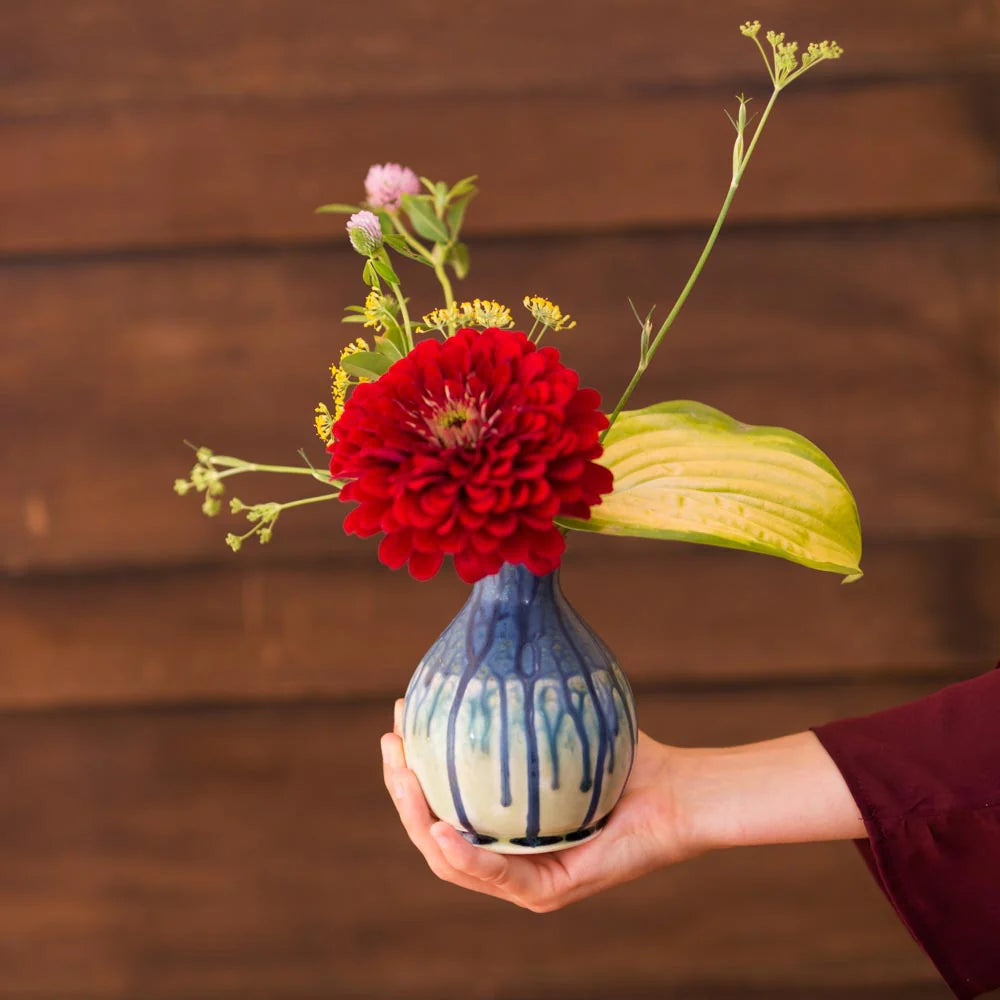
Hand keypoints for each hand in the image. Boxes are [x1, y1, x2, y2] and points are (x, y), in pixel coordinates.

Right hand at [380, 699, 699, 911]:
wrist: (678, 791)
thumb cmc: (626, 754)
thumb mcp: (560, 717)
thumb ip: (523, 694)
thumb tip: (492, 636)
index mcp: (504, 822)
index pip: (441, 802)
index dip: (410, 767)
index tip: (397, 720)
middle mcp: (508, 855)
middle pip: (433, 833)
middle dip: (401, 790)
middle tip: (390, 744)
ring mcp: (525, 880)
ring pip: (449, 860)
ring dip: (417, 819)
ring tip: (402, 775)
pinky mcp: (547, 892)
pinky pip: (495, 875)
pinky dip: (462, 855)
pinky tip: (439, 827)